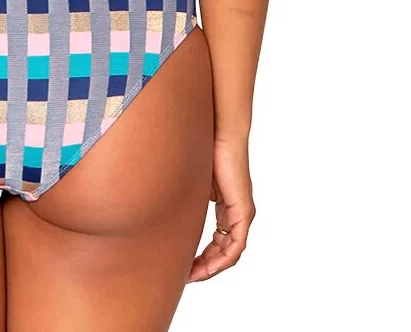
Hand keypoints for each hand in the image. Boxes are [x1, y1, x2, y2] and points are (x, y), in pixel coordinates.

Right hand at [188, 138, 254, 281]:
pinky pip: (235, 245)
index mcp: (226, 207)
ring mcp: (242, 214)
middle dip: (205, 267)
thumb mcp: (194, 181)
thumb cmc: (206, 149)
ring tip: (193, 275)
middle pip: (224, 252)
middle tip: (186, 276)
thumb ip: (188, 197)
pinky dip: (222, 259)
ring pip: (230, 253)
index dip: (203, 257)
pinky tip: (207, 266)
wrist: (221, 134)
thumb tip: (168, 204)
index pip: (217, 241)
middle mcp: (237, 214)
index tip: (186, 265)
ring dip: (212, 267)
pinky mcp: (243, 211)